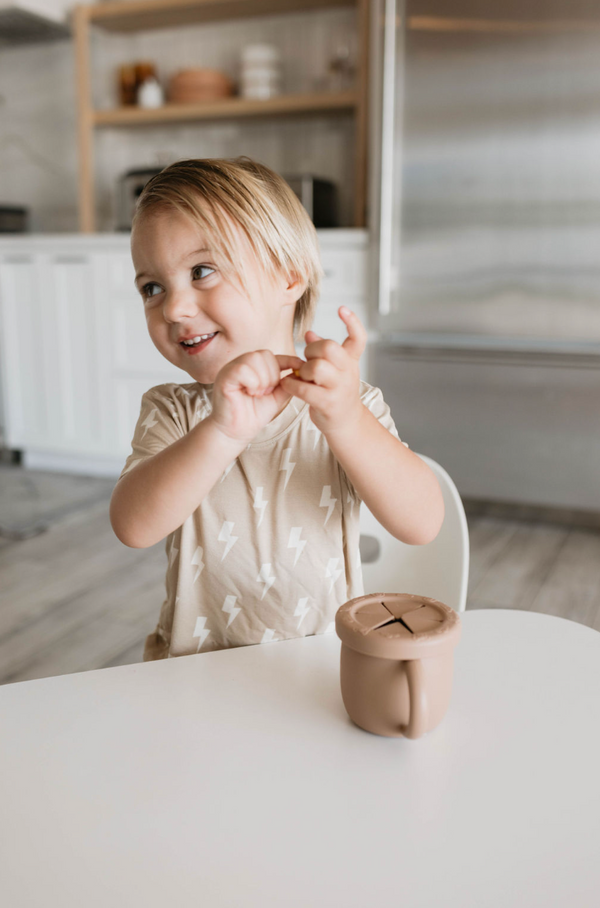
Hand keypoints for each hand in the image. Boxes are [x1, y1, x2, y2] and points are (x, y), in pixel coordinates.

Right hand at [208, 349, 304, 446]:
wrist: (236, 432)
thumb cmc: (253, 415)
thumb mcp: (276, 397)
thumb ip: (286, 384)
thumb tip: (301, 372)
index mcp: (252, 366)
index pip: (271, 355)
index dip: (288, 359)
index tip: (300, 366)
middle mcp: (240, 364)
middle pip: (264, 354)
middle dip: (272, 375)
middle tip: (266, 392)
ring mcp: (231, 369)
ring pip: (254, 359)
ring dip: (263, 379)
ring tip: (258, 394)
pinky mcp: (224, 377)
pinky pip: (243, 369)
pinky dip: (252, 382)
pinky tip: (250, 393)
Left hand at [280, 306, 366, 435]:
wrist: (344, 422)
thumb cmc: (335, 392)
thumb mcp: (334, 370)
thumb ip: (322, 352)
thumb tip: (308, 333)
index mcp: (351, 361)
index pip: (359, 338)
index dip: (352, 322)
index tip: (342, 309)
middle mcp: (348, 372)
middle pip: (330, 348)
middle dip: (312, 350)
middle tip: (307, 359)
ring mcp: (339, 388)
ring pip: (317, 367)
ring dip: (303, 370)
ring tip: (301, 376)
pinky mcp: (328, 403)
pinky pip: (305, 389)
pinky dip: (292, 384)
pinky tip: (287, 384)